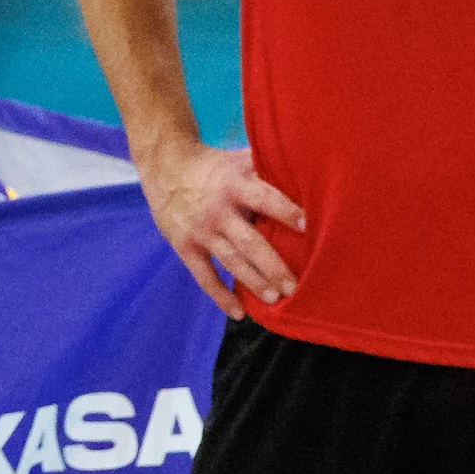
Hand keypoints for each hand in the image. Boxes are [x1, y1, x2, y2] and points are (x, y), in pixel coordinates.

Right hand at [138, 140, 304, 317]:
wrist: (166, 166)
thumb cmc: (214, 165)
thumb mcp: (238, 160)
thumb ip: (266, 169)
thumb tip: (308, 168)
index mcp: (235, 185)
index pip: (264, 199)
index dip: (285, 211)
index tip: (307, 226)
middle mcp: (219, 211)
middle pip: (249, 242)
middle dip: (273, 266)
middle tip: (294, 286)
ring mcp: (201, 231)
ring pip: (231, 261)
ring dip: (253, 282)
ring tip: (274, 299)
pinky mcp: (185, 246)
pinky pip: (204, 276)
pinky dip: (220, 296)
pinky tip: (238, 313)